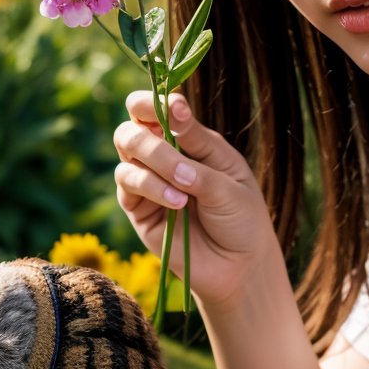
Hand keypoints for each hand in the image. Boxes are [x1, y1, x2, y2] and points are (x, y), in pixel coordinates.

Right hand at [114, 92, 278, 311]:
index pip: (160, 108)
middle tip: (166, 143)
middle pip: (133, 125)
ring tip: (183, 188)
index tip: (176, 106)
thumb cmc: (242, 219)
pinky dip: (149, 186)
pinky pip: (127, 186)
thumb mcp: (229, 182)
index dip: (158, 100)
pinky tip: (176, 201)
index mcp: (191, 140)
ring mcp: (148, 182)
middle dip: (147, 131)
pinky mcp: (137, 210)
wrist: (240, 268)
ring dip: (154, 162)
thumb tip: (173, 119)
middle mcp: (164, 157)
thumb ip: (198, 154)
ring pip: (126, 152)